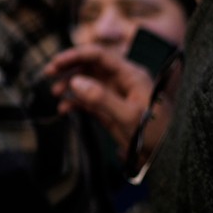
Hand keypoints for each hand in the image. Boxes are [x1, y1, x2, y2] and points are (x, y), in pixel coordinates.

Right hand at [44, 43, 164, 152]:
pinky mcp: (108, 109)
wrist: (164, 157)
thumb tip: (75, 82)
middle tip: (48, 74)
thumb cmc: (155, 134)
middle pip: (90, 66)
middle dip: (68, 68)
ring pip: (85, 81)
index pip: (99, 56)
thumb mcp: (128, 116)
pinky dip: (73, 102)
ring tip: (55, 94)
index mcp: (131, 75)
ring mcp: (114, 94)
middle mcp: (121, 81)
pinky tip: (64, 109)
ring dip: (68, 85)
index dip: (75, 56)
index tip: (56, 64)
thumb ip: (101, 98)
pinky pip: (86, 99)